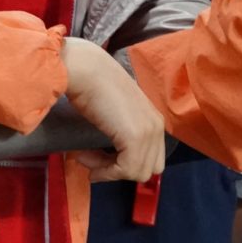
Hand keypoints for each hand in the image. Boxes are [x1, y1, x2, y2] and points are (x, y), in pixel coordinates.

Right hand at [62, 37, 166, 182]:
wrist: (84, 69)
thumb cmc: (92, 83)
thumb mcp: (116, 111)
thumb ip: (122, 129)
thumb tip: (112, 156)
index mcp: (154, 119)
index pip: (151, 158)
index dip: (126, 163)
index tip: (100, 158)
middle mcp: (157, 126)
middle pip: (148, 168)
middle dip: (120, 170)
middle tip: (92, 159)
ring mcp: (148, 132)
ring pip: (137, 173)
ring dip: (108, 171)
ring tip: (84, 156)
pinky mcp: (135, 138)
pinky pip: (126, 170)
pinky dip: (105, 172)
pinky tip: (84, 157)